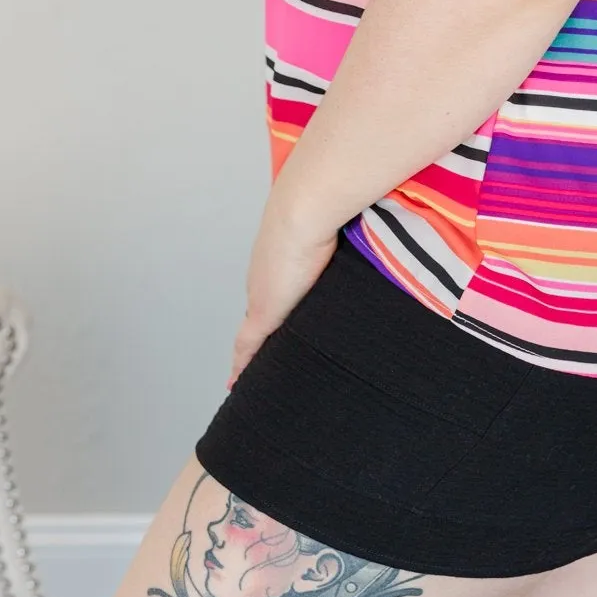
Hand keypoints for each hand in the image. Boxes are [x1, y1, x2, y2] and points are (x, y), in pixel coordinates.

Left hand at [227, 206, 337, 386]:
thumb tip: (358, 249)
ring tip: (263, 374)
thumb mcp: (331, 237)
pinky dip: (242, 366)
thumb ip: (337, 250)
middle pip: (265, 316)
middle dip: (269, 336)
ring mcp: (260, 298)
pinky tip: (238, 383)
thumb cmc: (320, 216)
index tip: (278, 328)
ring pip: (256, 334)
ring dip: (259, 351)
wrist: (304, 213)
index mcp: (276, 264)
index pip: (273, 295)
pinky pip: (247, 347)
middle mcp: (263, 281)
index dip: (276, 312)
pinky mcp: (261, 315)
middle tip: (274, 359)